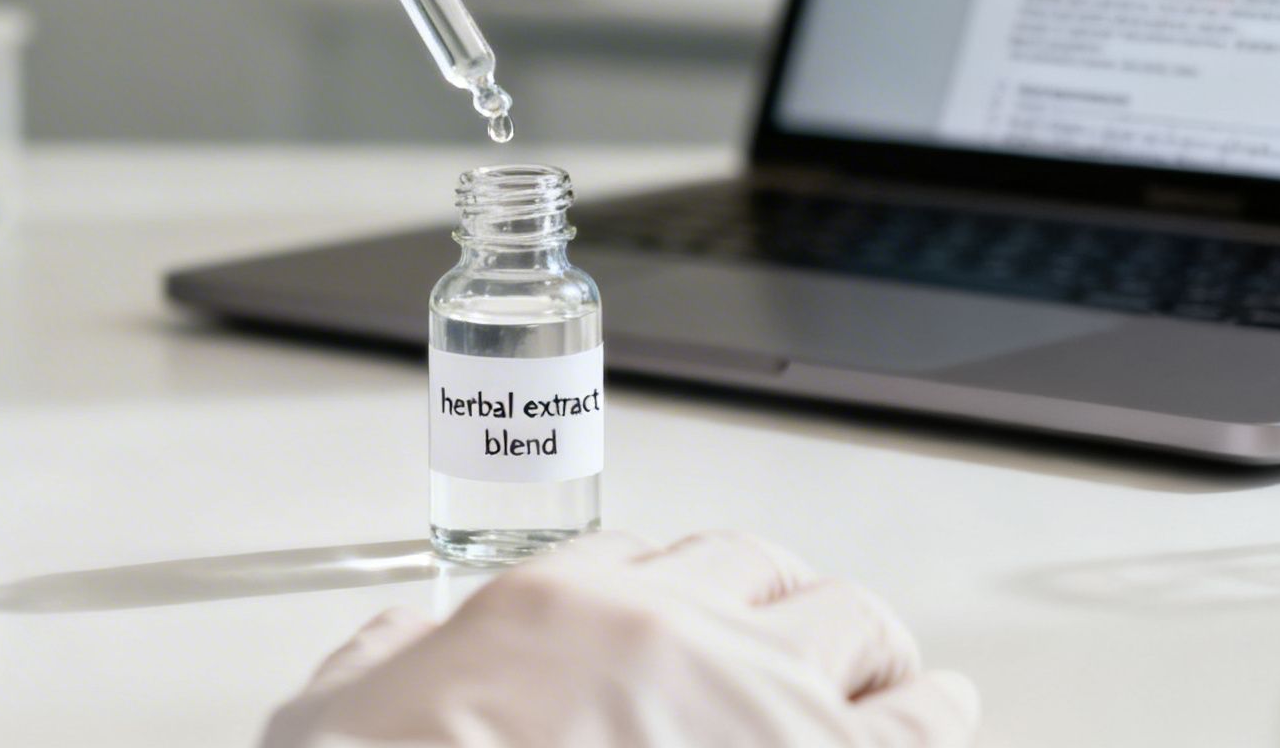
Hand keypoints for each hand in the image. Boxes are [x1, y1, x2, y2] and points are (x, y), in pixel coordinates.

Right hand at [263, 531, 978, 746]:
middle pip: (757, 574)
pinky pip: (917, 721)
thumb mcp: (334, 718)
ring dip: (869, 649)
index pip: (643, 557)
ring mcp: (754, 701)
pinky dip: (935, 712)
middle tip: (800, 636)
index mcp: (555, 609)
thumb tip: (395, 646)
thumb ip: (380, 665)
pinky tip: (945, 710)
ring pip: (848, 625)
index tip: (695, 606)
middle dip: (782, 604)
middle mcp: (665, 632)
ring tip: (892, 671)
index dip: (680, 584)